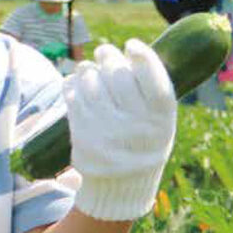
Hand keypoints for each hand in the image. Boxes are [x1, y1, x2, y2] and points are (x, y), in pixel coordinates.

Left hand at [64, 41, 176, 220]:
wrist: (119, 187)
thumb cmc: (142, 145)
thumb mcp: (159, 125)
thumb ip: (149, 95)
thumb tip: (133, 53)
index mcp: (160, 122)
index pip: (154, 81)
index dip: (143, 57)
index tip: (132, 45)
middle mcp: (135, 127)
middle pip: (119, 76)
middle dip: (109, 57)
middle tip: (105, 52)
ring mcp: (106, 131)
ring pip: (92, 83)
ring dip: (87, 69)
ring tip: (89, 68)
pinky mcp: (82, 135)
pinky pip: (73, 97)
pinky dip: (72, 84)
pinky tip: (77, 82)